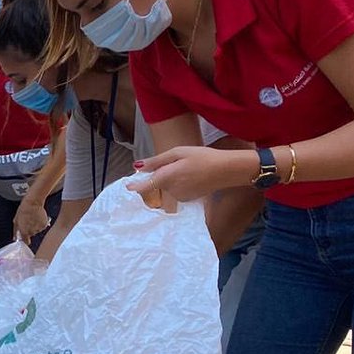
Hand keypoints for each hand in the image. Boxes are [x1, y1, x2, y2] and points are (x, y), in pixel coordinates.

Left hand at [13, 198, 50, 242]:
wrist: (33, 202)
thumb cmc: (23, 210)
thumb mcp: (16, 220)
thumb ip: (16, 231)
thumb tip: (14, 238)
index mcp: (24, 232)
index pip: (26, 241)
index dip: (25, 239)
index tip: (25, 236)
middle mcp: (32, 232)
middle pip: (32, 234)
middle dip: (30, 229)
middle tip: (28, 221)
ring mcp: (39, 228)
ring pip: (37, 230)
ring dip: (35, 226)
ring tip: (33, 218)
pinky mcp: (44, 224)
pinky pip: (42, 226)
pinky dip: (41, 223)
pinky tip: (37, 217)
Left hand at [128, 147, 246, 207]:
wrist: (226, 170)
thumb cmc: (202, 157)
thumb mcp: (178, 152)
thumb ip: (157, 161)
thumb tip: (137, 167)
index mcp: (167, 177)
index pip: (146, 185)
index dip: (136, 186)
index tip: (127, 187)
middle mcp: (172, 190)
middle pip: (158, 182)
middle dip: (162, 174)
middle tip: (179, 162)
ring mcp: (180, 197)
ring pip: (168, 187)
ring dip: (172, 179)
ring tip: (189, 168)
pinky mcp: (188, 200)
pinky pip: (177, 191)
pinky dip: (180, 184)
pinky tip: (193, 177)